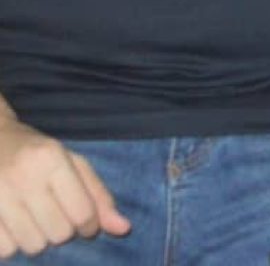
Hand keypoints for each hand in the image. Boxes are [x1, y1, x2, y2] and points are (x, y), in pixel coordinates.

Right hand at [0, 118, 130, 258]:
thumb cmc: (37, 153)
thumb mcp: (71, 162)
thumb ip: (97, 194)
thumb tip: (124, 229)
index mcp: (51, 159)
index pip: (82, 212)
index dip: (90, 226)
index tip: (87, 224)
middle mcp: (24, 177)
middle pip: (59, 234)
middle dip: (65, 231)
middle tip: (57, 215)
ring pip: (32, 246)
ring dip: (40, 239)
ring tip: (35, 219)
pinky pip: (6, 251)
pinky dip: (14, 245)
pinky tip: (15, 225)